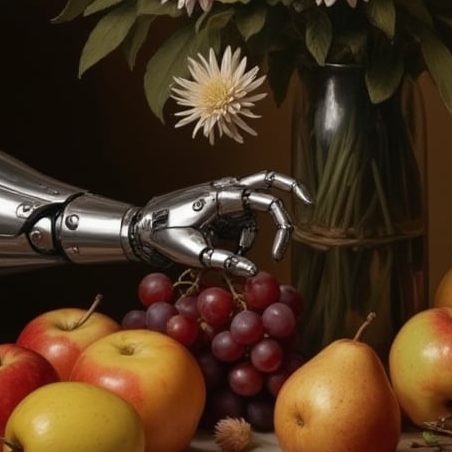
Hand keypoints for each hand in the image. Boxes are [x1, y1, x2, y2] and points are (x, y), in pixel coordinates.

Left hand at [131, 170, 312, 275]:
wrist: (141, 226)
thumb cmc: (165, 235)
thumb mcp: (196, 253)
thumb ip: (228, 262)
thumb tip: (255, 271)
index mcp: (223, 196)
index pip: (266, 200)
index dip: (283, 224)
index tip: (282, 251)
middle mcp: (227, 189)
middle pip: (268, 180)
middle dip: (291, 189)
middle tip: (309, 203)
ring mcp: (224, 195)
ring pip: (252, 214)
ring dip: (247, 236)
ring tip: (214, 251)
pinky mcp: (219, 204)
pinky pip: (239, 221)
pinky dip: (236, 238)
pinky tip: (211, 245)